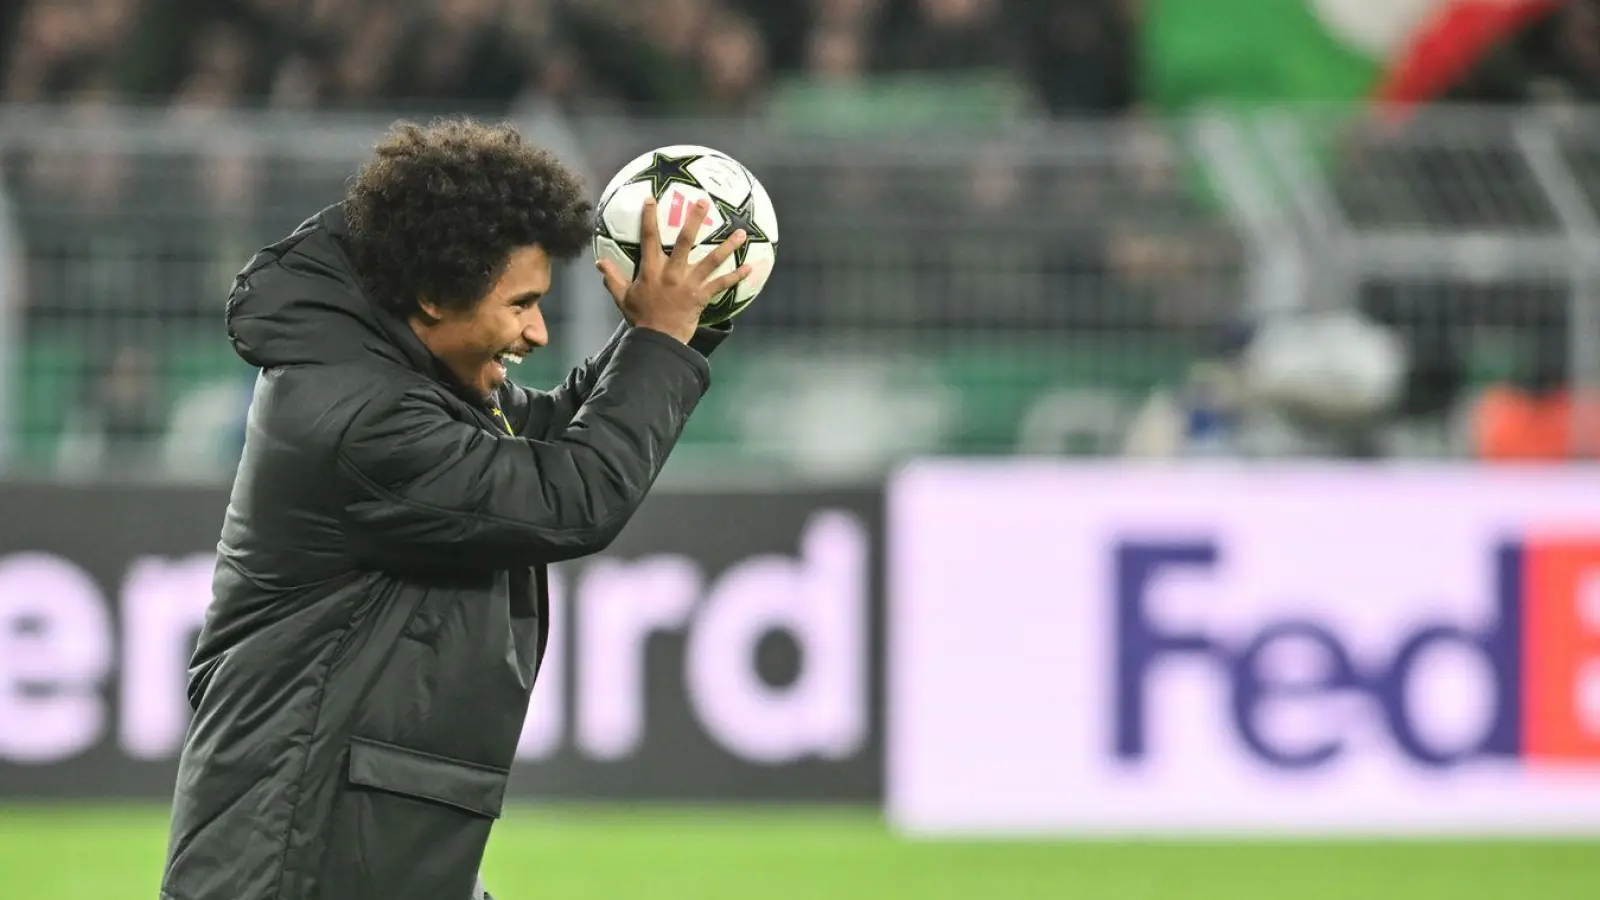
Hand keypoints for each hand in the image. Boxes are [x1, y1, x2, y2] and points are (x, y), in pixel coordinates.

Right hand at [597, 196, 749, 343]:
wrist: (659, 340)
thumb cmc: (641, 318)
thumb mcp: (623, 297)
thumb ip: (612, 278)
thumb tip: (599, 263)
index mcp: (652, 270)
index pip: (649, 239)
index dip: (649, 218)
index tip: (652, 199)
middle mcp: (672, 273)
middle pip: (685, 241)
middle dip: (694, 220)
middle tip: (703, 202)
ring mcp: (689, 284)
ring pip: (711, 260)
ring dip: (727, 246)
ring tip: (741, 233)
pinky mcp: (702, 296)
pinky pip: (722, 284)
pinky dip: (736, 276)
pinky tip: (750, 267)